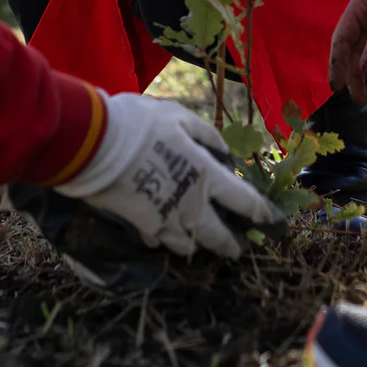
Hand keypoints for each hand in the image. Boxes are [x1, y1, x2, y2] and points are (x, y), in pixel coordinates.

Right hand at [55, 92, 282, 258]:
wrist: (94, 145)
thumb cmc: (141, 124)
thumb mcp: (180, 117)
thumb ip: (207, 136)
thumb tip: (224, 154)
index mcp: (207, 176)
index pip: (245, 202)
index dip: (263, 214)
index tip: (273, 223)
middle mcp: (191, 206)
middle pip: (218, 235)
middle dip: (231, 245)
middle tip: (237, 249)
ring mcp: (164, 221)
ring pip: (189, 245)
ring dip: (198, 244)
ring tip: (201, 242)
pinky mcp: (140, 227)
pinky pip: (159, 240)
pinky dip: (165, 238)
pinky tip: (163, 232)